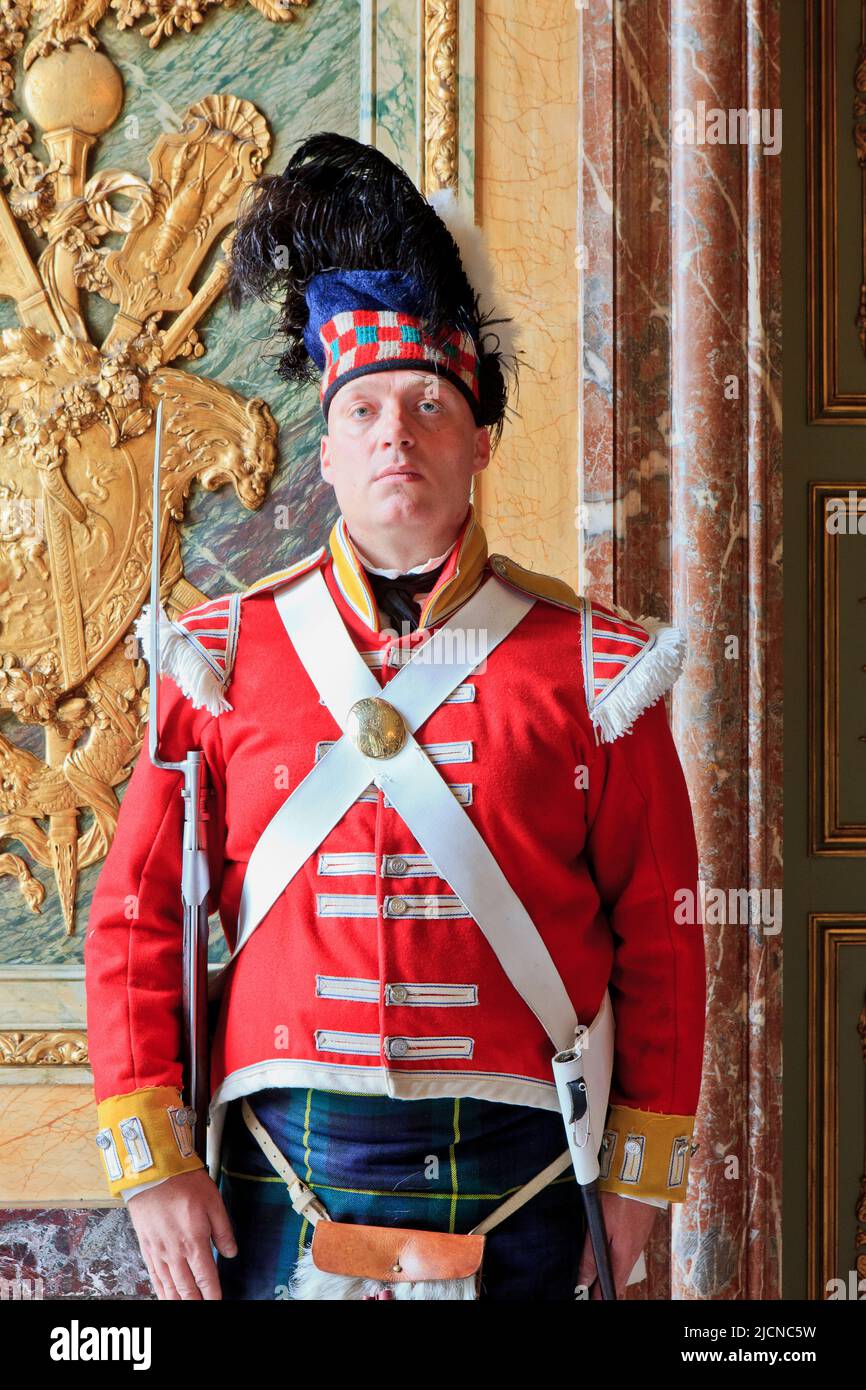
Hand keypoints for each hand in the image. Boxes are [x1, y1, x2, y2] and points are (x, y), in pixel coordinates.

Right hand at [127, 1167, 237, 1299]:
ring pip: (169, 1287)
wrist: (152, 1173)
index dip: (212, 1295)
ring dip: (178, 1301)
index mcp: (194, 1241)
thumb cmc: (183, 1183)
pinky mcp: (146, 1248)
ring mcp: (158, 1252)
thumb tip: (231, 1252)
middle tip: (203, 1308)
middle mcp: (175, 1252)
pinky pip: (154, 1277)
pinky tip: (165, 1296)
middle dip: (195, 1303)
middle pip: (186, 1288)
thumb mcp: (213, 1202)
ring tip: (185, 1307)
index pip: (206, 1278)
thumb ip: (224, 1230)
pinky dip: (160, 1291)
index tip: (217, 1302)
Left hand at [576, 1191, 660, 1299]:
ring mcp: (638, 1243)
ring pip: (623, 1266)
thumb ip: (591, 1254)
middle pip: (618, 1278)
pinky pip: (628, 1253)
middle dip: (605, 1287)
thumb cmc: (619, 1200)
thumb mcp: (599, 1227)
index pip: (612, 1287)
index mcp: (624, 1257)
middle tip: (592, 1291)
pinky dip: (618, 1260)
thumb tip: (584, 1280)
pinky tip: (611, 1257)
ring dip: (612, 1273)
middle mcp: (634, 1254)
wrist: (641, 1178)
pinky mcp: (640, 1232)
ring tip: (598, 1279)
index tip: (591, 1300)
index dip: (600, 1296)